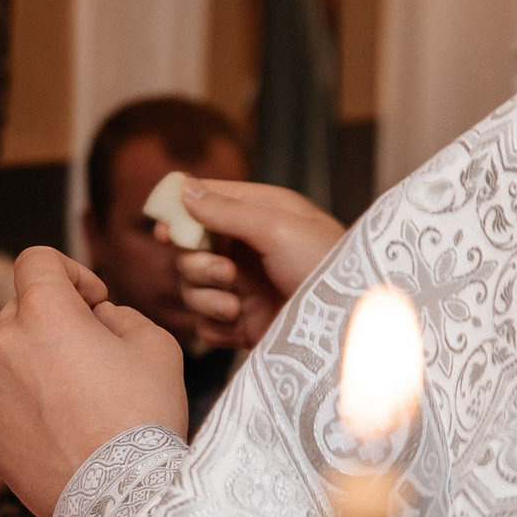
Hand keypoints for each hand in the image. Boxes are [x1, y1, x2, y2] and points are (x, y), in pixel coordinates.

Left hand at [0, 248, 185, 516]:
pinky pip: (3, 405)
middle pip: (20, 311)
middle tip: (93, 354)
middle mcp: (3, 346)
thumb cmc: (144, 415)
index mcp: (43, 312)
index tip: (92, 301)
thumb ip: (121, 315)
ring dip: (36, 366)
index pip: (36, 260)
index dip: (68, 271)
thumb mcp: (156, 344)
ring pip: (7, 360)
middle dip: (53, 322)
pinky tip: (63, 433)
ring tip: (80, 401)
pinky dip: (26, 409)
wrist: (122, 498)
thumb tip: (97, 317)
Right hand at [166, 180, 346, 349]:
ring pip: (191, 287)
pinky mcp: (243, 324)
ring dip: (205, 297)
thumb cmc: (326, 266)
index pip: (206, 202)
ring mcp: (244, 288)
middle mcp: (248, 248)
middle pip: (189, 249)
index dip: (180, 215)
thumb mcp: (277, 227)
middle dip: (197, 264)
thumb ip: (226, 210)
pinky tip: (240, 326)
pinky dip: (215, 327)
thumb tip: (184, 189)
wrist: (350, 327)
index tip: (166, 232)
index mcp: (259, 214)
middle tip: (225, 273)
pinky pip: (205, 324)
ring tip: (234, 306)